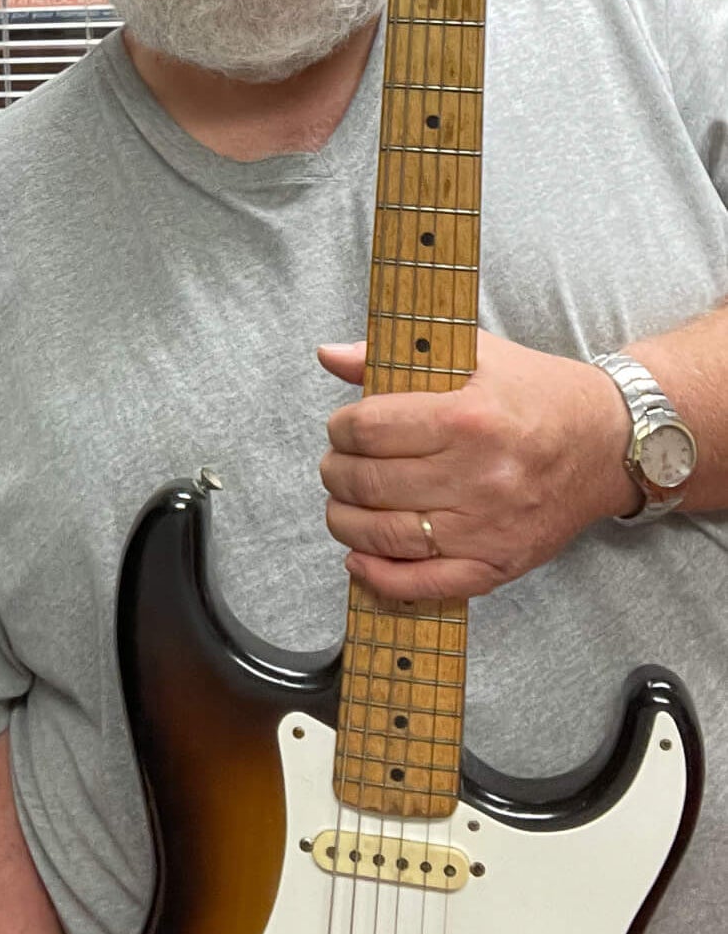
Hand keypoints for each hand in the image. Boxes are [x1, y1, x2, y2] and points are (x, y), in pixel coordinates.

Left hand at [318, 331, 635, 600]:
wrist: (608, 442)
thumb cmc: (536, 393)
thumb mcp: (472, 353)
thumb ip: (394, 355)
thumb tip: (328, 356)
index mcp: (467, 418)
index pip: (369, 430)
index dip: (340, 428)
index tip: (342, 428)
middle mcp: (477, 477)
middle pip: (370, 483)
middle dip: (336, 474)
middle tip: (337, 465)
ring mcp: (488, 527)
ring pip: (387, 535)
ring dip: (345, 522)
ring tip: (342, 504)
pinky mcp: (499, 564)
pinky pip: (427, 583)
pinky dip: (382, 577)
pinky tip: (359, 559)